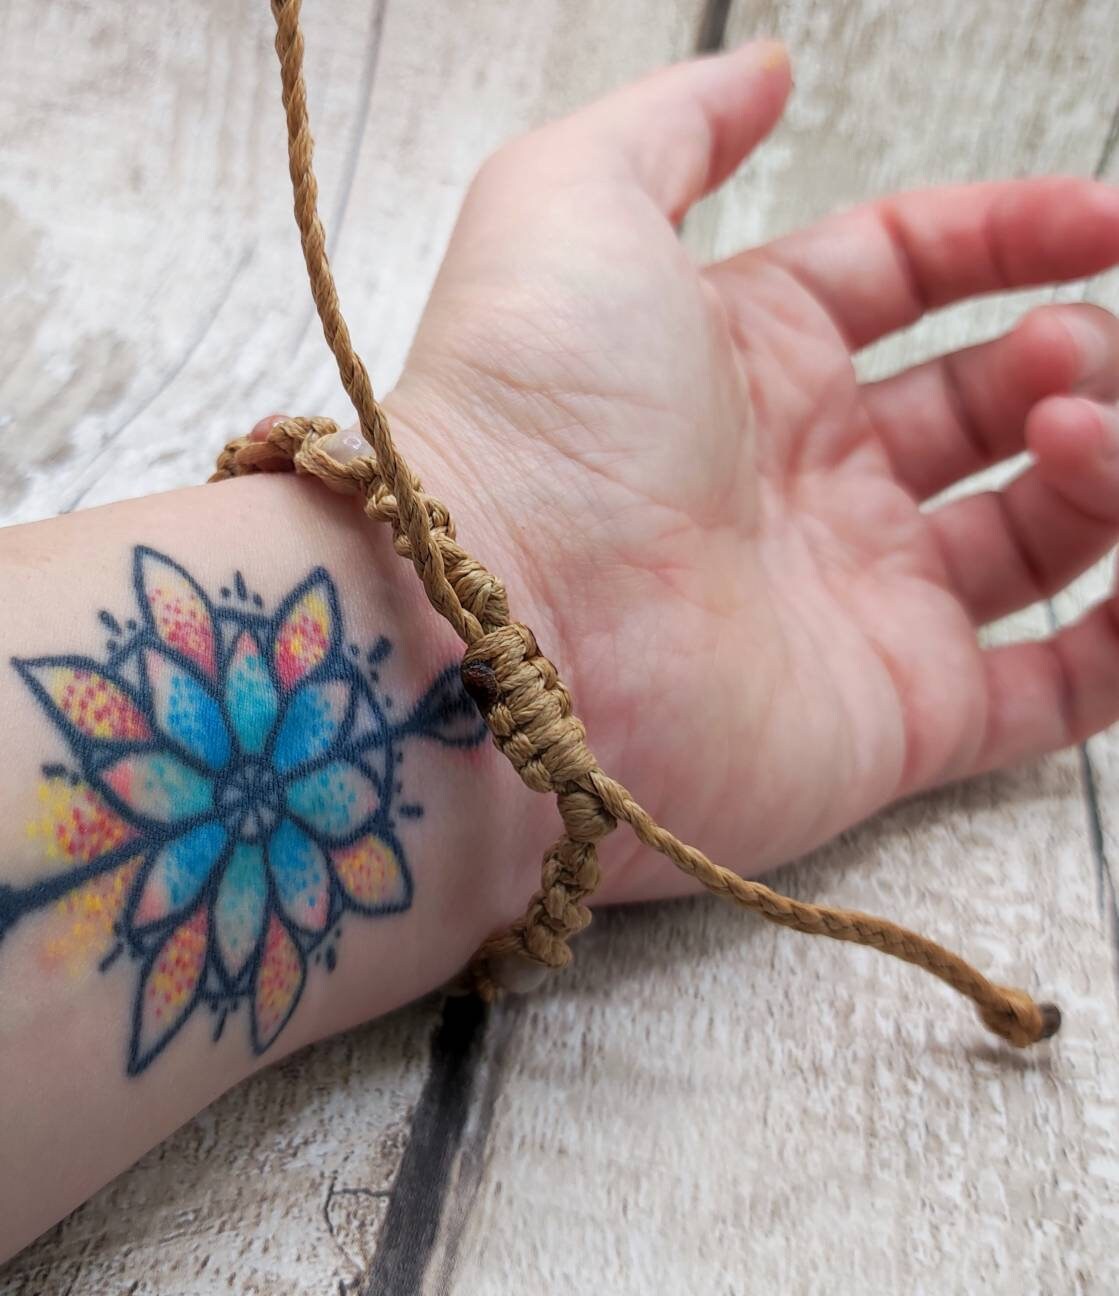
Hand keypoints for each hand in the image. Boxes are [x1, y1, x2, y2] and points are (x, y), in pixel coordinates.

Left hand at [378, 43, 1118, 902]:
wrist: (505, 628)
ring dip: (1105, 464)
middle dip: (1063, 353)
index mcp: (748, 360)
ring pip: (1045, 531)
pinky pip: (1063, 687)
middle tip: (1062, 354)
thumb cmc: (526, 412)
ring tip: (1079, 425)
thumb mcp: (574, 202)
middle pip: (990, 401)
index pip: (909, 275)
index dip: (1010, 234)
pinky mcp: (902, 721)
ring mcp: (860, 605)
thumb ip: (677, 125)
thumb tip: (766, 72)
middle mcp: (808, 483)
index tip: (1103, 219)